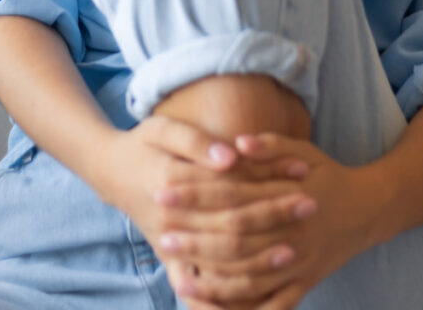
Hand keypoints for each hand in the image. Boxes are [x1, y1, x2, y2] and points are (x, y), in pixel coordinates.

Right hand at [92, 117, 312, 304]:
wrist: (112, 173)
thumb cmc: (143, 145)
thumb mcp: (162, 129)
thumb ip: (195, 142)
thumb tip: (231, 156)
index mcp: (170, 182)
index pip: (228, 187)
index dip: (266, 181)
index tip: (301, 173)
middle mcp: (172, 221)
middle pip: (230, 227)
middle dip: (274, 217)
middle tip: (310, 205)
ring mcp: (172, 247)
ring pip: (220, 265)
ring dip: (260, 261)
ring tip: (295, 249)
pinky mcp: (173, 262)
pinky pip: (201, 292)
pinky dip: (229, 300)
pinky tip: (259, 298)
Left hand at [158, 133, 378, 309]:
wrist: (370, 210)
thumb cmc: (328, 175)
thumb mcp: (304, 151)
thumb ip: (271, 146)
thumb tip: (237, 143)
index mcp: (288, 195)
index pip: (232, 194)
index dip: (196, 193)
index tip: (165, 190)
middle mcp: (292, 233)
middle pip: (235, 238)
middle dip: (195, 237)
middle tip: (161, 234)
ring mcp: (299, 263)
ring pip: (249, 277)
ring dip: (211, 278)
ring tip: (176, 274)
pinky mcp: (304, 284)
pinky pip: (270, 304)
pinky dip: (241, 307)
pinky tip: (213, 304)